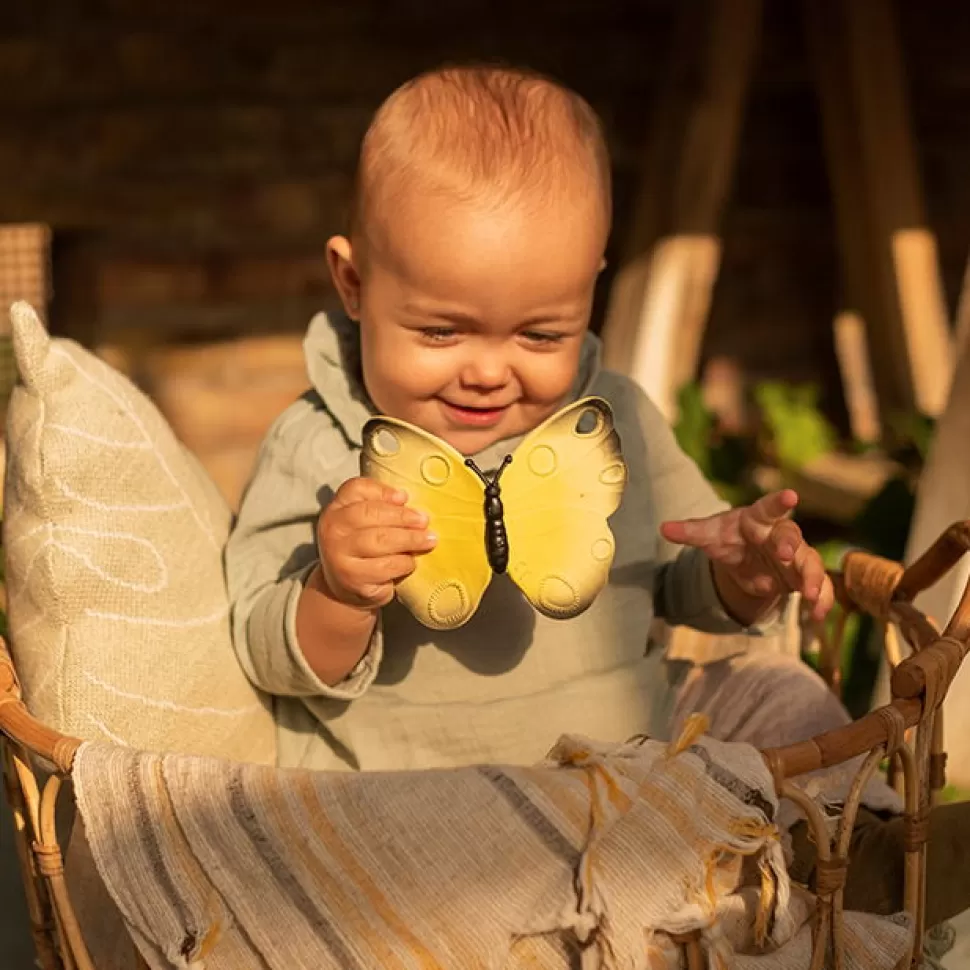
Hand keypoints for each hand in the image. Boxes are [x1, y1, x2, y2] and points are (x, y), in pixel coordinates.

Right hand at [317, 477, 436, 608]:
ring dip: (409, 540)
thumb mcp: (367, 521)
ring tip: (428, 541)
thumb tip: (403, 498)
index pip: (356, 489)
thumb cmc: (364, 545)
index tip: (405, 497)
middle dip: (402, 517)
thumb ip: (382, 505)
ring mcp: (339, 555)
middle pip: (369, 514)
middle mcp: (333, 529)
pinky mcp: (352, 579)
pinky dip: (403, 563)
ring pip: (379, 541)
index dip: (382, 491)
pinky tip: (411, 562)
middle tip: (424, 521)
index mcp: (337, 508)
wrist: (346, 585)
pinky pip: (385, 567)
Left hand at [659, 489, 833, 622]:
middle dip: (790, 546)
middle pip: (792, 536)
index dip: (779, 501)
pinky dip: (820, 599)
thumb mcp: (709, 535)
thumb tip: (664, 528)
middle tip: (785, 555)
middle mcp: (780, 534)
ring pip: (809, 562)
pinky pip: (817, 586)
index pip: (770, 506)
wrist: (742, 557)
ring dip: (811, 577)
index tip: (791, 496)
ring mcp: (796, 555)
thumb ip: (690, 531)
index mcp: (759, 518)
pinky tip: (817, 615)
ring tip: (807, 595)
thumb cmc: (728, 538)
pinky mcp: (801, 576)